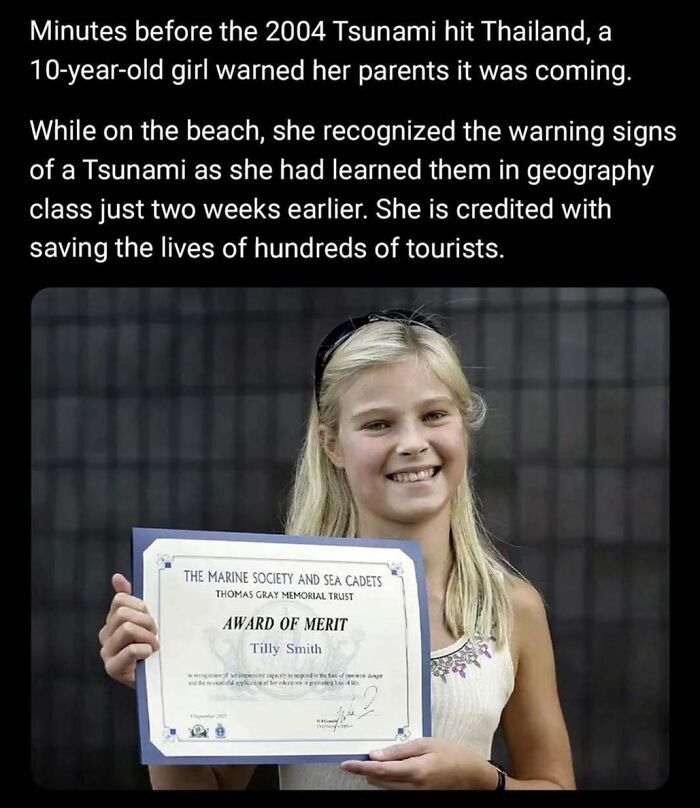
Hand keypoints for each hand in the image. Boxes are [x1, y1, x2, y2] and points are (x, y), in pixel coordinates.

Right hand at [98, 573, 158, 687]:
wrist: (157, 678)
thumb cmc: (152, 647)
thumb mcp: (146, 620)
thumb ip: (132, 599)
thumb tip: (117, 577)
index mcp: (112, 621)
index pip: (120, 600)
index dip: (140, 606)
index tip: (150, 616)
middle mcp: (105, 635)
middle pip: (124, 614)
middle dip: (146, 621)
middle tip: (155, 633)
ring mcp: (107, 652)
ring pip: (127, 629)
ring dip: (147, 636)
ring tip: (154, 646)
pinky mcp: (112, 668)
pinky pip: (130, 649)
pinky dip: (144, 650)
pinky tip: (148, 655)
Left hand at [340, 738, 496, 789]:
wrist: (472, 775)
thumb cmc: (452, 754)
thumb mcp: (426, 744)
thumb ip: (399, 750)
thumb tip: (374, 754)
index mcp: (415, 772)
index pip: (379, 771)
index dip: (359, 768)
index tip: (345, 764)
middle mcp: (412, 789)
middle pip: (378, 781)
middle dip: (368, 768)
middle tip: (364, 753)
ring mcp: (415, 796)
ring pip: (385, 787)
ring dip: (377, 774)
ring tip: (380, 758)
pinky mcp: (417, 798)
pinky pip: (395, 790)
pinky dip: (389, 779)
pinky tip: (393, 767)